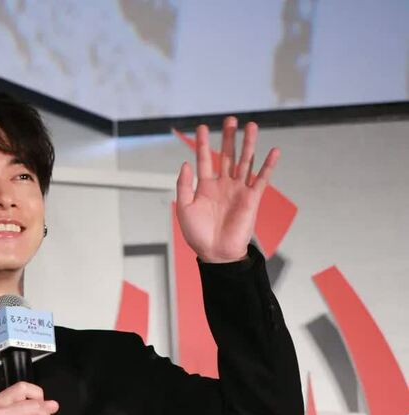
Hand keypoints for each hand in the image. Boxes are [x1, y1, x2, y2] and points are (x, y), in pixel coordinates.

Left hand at [176, 116, 278, 262]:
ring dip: (249, 144)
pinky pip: (261, 179)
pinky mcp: (252, 199)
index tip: (202, 127)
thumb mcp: (184, 207)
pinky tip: (273, 151)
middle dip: (229, 137)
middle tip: (230, 119)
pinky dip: (268, 165)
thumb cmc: (197, 234)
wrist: (215, 253)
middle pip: (228, 155)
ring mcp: (238, 190)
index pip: (205, 159)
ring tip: (251, 126)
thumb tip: (186, 163)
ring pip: (245, 162)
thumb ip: (184, 185)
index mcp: (205, 186)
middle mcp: (223, 184)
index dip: (204, 143)